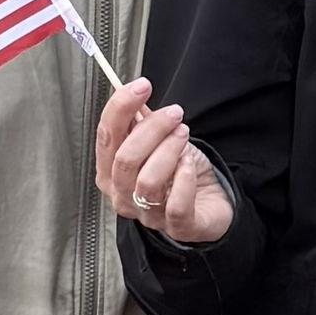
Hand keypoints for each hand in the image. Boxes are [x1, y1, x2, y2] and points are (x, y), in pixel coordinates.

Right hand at [94, 78, 233, 245]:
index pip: (106, 137)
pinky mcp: (177, 228)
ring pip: (148, 181)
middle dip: (152, 129)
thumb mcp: (159, 140)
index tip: (142, 86)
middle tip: (175, 114)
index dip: (121, 108)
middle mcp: (122, 196)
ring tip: (183, 134)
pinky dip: (185, 179)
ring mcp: (147, 215)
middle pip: (125, 159)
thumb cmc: (178, 171)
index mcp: (111, 172)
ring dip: (169, 150)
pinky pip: (175, 206)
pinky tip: (189, 164)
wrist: (209, 202)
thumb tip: (131, 91)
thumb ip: (142, 120)